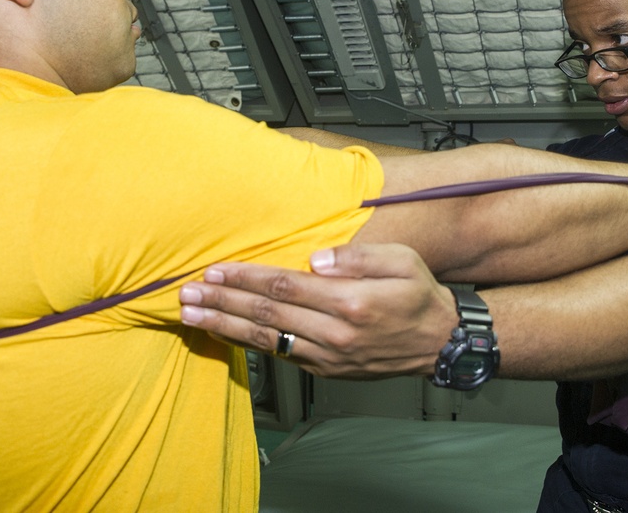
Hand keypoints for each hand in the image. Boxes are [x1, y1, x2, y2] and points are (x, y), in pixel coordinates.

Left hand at [179, 243, 458, 378]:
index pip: (286, 286)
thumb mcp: (402, 261)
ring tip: (192, 315)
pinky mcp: (324, 369)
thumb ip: (357, 257)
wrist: (438, 344)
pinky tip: (223, 332)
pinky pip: (277, 354)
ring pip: (266, 339)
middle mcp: (335, 333)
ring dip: (224, 326)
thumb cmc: (420, 296)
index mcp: (351, 303)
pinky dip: (246, 343)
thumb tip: (316, 258)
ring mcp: (327, 356)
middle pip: (267, 314)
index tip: (217, 269)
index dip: (247, 277)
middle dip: (223, 301)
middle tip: (189, 293)